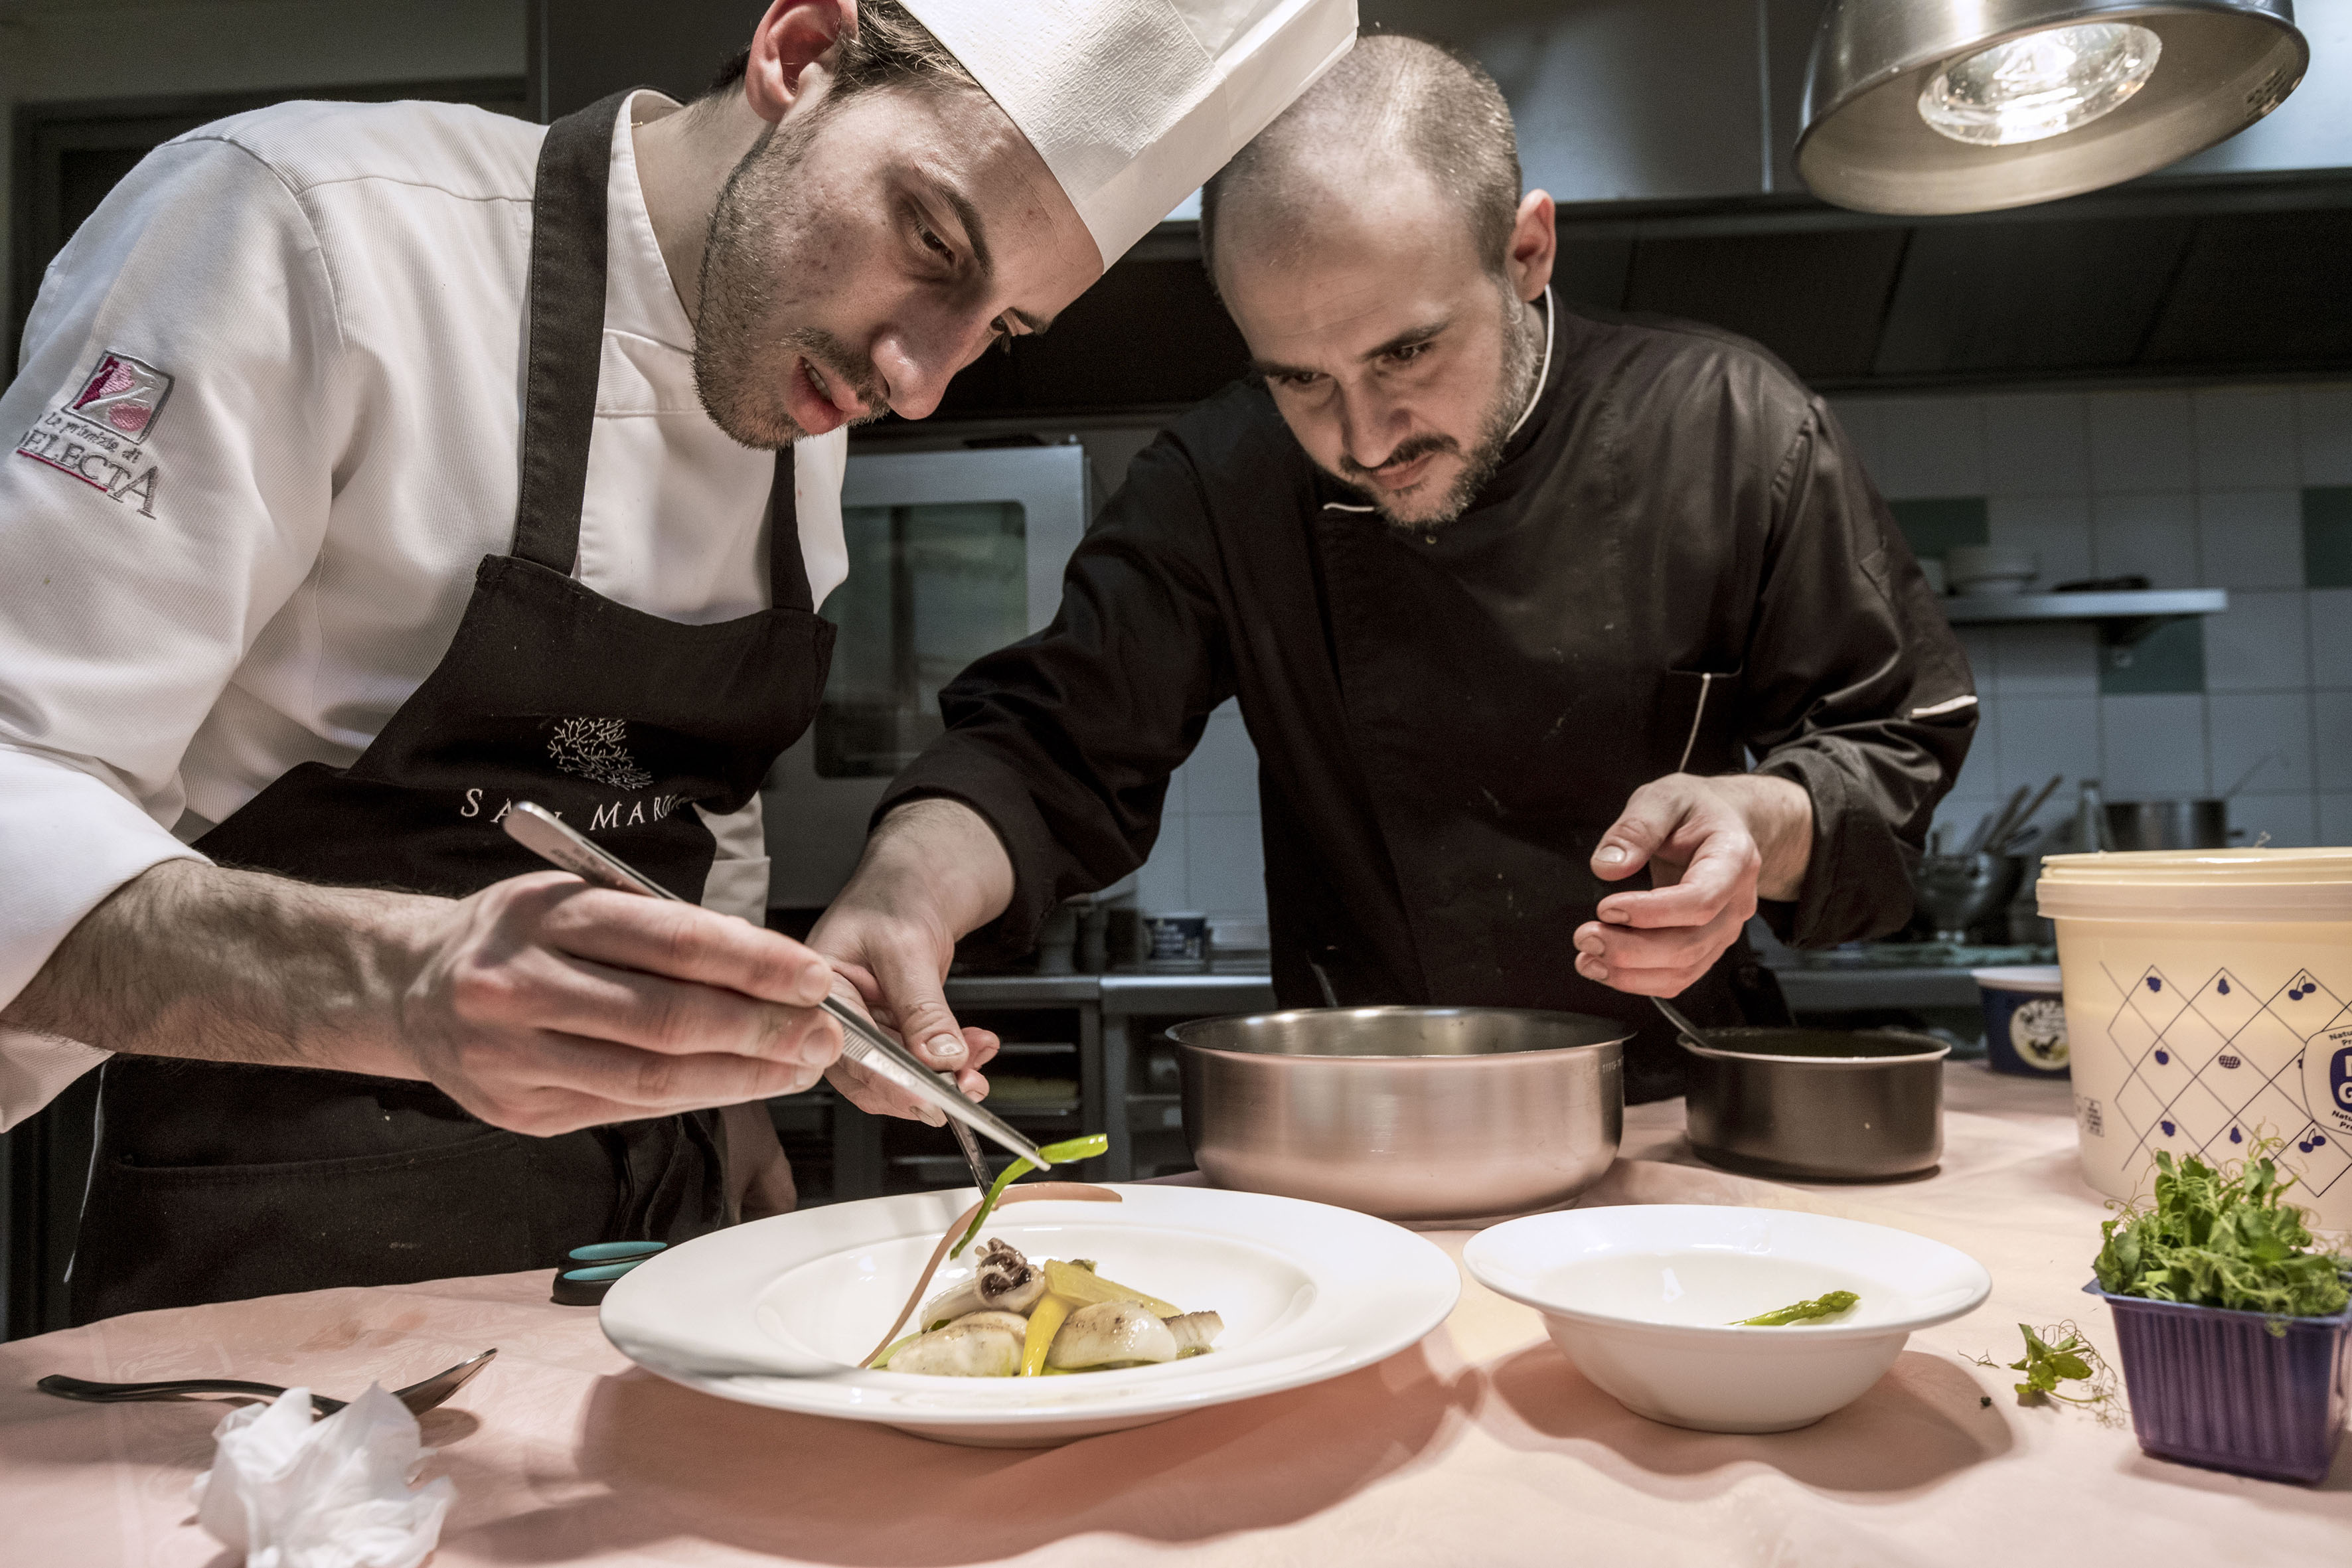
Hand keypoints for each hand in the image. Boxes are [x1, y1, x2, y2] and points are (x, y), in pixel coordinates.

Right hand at [401, 872, 849, 1133]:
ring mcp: (514, 1059)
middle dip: (763, 1030)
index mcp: (544, 916)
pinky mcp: (519, 1112)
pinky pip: (626, 1109)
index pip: (674, 942)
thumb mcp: (577, 898)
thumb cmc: (513, 935)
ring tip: (796, 1066)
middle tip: (823, 1033)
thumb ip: (662, 929)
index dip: (757, 965)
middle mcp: (521, 987)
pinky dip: (693, 1098)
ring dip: (741, 1076)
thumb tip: (769, 967)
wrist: (409, 986)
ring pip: (652, 1078)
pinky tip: (737, 1085)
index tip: (814, 977)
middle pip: (670, 1020)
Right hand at [806, 799, 1013, 1121]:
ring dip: (945, 1075)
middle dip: (922, 1088)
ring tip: (978, 1064)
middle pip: (869, 1076)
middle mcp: (833, 1018)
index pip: (842, 1052)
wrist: (917, 878)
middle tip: (963, 1088)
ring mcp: (864, 1028)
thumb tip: (941, 1059)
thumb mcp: (907, 946)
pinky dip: (953, 1059)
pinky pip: (919, 1061)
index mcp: (814, 993)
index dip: (887, 1081)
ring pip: (900, 1075)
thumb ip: (922, 1007)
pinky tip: (976, 1047)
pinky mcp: (891, 1031)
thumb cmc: (893, 894)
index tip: (929, 1095)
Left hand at [1572, 774, 1811, 997]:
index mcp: (1733, 859)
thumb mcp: (1664, 797)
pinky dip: (1639, 980)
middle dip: (1631, 949)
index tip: (1607, 907)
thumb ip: (1637, 828)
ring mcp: (1724, 930)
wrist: (1723, 824)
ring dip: (1630, 973)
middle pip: (1689, 944)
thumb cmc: (1695, 810)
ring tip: (1586, 957)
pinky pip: (1678, 977)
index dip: (1652, 912)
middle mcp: (1736, 902)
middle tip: (1585, 935)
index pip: (1701, 900)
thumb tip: (1607, 866)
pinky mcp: (1707, 947)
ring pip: (1683, 969)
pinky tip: (1604, 968)